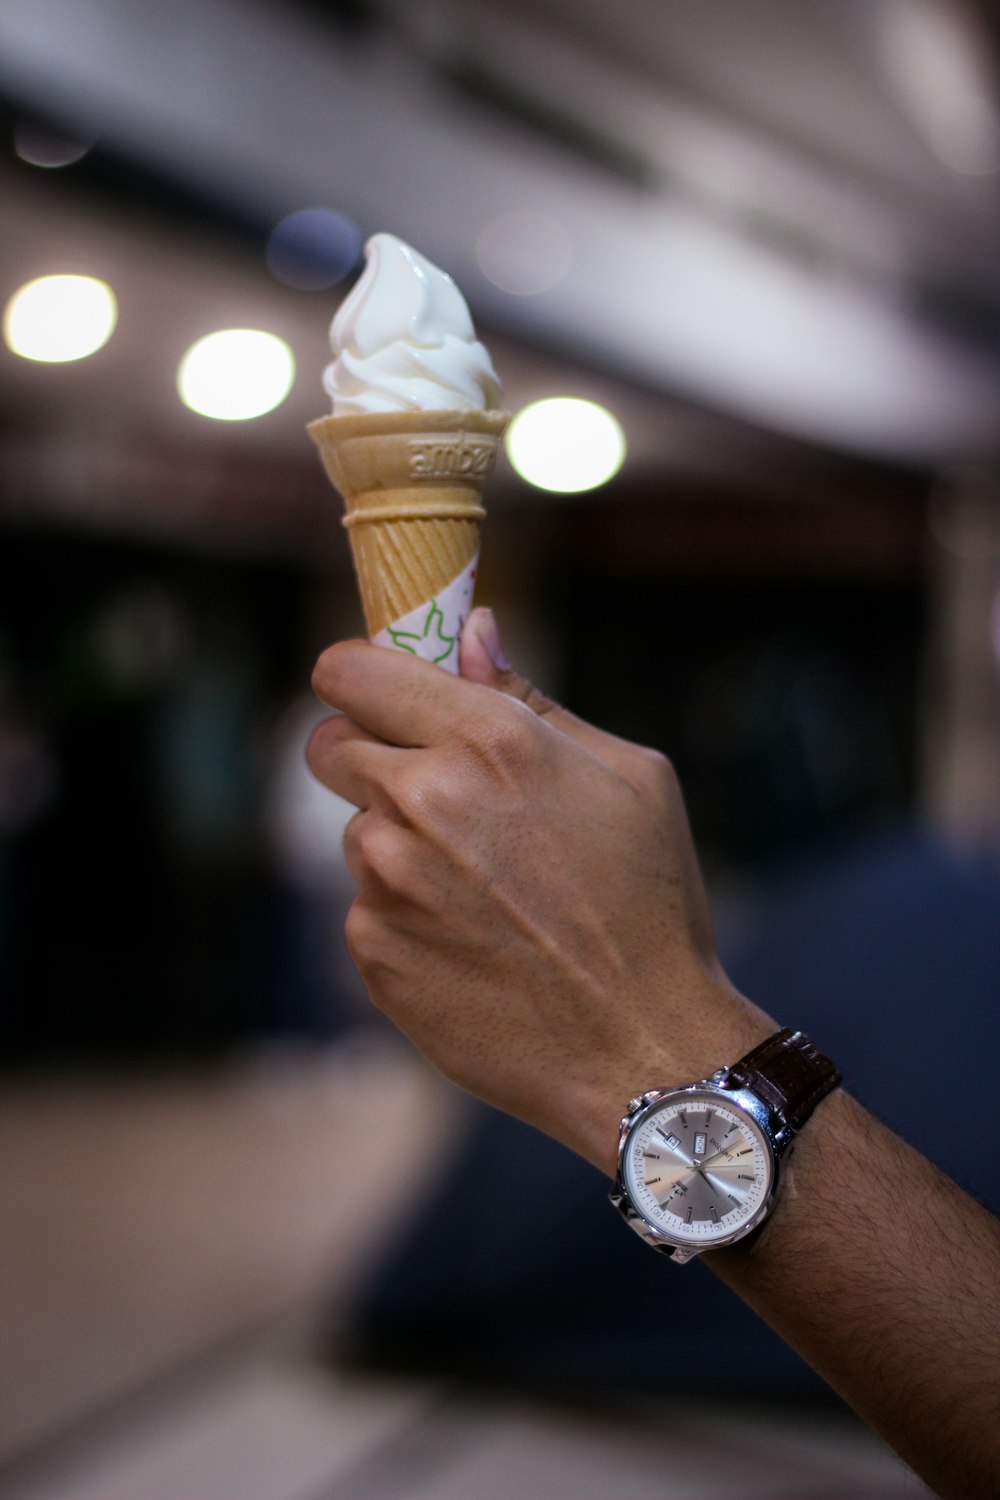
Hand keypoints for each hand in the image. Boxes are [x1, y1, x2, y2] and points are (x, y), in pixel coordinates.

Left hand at [307, 609, 773, 1173]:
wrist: (640, 1046)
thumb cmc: (650, 903)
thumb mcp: (628, 776)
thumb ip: (531, 697)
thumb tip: (473, 633)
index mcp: (487, 738)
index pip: (350, 670)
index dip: (359, 677)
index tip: (377, 695)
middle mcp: (422, 798)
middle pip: (327, 744)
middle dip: (368, 755)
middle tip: (432, 793)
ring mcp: (387, 878)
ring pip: (355, 831)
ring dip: (398, 845)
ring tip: (483, 890)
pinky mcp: (371, 947)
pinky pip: (367, 905)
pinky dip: (406, 915)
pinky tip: (474, 943)